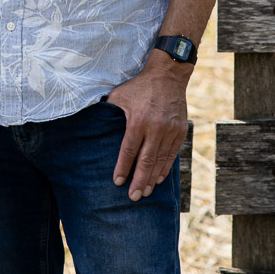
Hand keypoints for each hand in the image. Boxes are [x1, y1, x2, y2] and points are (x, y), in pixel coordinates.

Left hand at [105, 55, 190, 201]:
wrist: (168, 75)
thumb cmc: (139, 86)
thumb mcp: (120, 96)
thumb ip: (109, 112)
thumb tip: (93, 125)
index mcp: (138, 121)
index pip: (129, 151)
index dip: (123, 168)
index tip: (117, 182)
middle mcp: (156, 128)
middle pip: (146, 161)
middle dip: (139, 181)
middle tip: (133, 197)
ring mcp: (170, 130)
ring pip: (160, 160)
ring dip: (152, 178)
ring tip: (145, 192)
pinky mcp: (180, 131)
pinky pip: (172, 154)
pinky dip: (165, 167)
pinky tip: (159, 179)